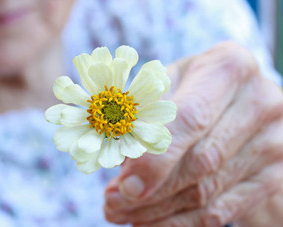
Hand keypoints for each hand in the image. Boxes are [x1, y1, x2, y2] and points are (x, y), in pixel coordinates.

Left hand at [104, 42, 282, 226]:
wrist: (237, 106)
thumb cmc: (191, 90)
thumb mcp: (168, 86)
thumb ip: (143, 115)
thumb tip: (120, 160)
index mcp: (229, 67)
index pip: (190, 118)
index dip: (156, 157)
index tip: (125, 186)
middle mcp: (260, 101)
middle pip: (201, 161)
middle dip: (152, 190)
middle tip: (113, 203)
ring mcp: (273, 140)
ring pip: (208, 190)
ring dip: (159, 209)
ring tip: (123, 212)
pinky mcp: (273, 174)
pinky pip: (223, 209)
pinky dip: (181, 222)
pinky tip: (151, 221)